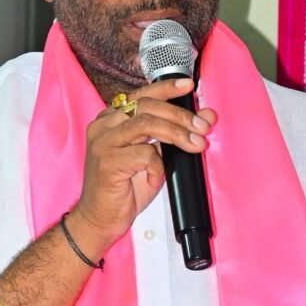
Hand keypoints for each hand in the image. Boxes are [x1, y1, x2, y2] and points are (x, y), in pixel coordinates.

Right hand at [71, 78, 215, 247]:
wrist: (100, 219)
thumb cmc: (124, 189)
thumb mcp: (155, 158)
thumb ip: (174, 136)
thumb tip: (206, 118)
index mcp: (110, 120)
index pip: (140, 95)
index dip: (165, 88)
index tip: (188, 85)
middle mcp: (103, 127)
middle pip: (146, 107)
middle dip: (180, 115)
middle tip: (202, 127)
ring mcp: (102, 143)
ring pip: (146, 124)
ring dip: (177, 133)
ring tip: (195, 144)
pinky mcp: (107, 162)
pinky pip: (144, 154)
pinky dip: (158, 166)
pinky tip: (156, 178)